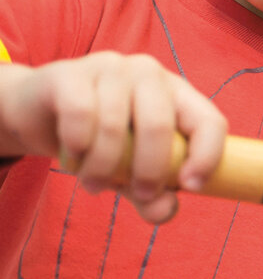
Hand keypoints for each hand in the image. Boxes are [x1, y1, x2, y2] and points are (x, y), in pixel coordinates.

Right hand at [0, 52, 225, 222]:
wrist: (36, 115)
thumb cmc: (98, 142)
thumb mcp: (130, 173)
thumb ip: (152, 195)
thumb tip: (165, 210)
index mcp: (177, 94)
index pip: (210, 121)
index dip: (207, 156)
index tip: (190, 187)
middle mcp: (149, 74)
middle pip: (159, 127)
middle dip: (149, 172)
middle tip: (136, 195)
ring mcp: (110, 68)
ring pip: (114, 127)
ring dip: (103, 168)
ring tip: (93, 184)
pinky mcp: (69, 74)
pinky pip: (79, 114)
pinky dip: (78, 147)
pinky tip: (73, 159)